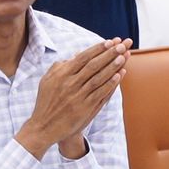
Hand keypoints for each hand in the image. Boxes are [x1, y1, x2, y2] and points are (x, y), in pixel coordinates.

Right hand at [16, 38, 130, 159]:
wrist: (44, 126)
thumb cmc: (46, 101)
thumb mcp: (48, 80)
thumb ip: (60, 66)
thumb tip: (76, 54)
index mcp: (61, 75)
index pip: (83, 58)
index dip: (97, 49)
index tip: (109, 41)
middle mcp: (70, 84)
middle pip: (93, 65)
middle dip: (109, 54)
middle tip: (122, 45)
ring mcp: (79, 97)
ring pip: (99, 78)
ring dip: (112, 66)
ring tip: (124, 56)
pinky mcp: (85, 108)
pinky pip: (100, 94)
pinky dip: (111, 84)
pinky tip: (119, 75)